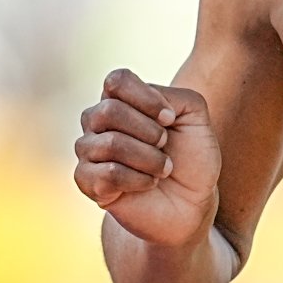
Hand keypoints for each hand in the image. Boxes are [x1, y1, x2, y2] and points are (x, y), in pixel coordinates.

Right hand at [74, 68, 220, 247]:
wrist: (190, 202)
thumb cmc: (191, 156)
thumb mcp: (196, 117)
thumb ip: (176, 96)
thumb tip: (146, 99)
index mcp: (122, 99)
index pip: (116, 80)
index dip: (146, 98)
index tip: (170, 118)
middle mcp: (98, 121)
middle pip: (108, 111)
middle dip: (149, 131)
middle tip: (165, 145)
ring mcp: (89, 151)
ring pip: (109, 144)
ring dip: (149, 158)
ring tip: (163, 169)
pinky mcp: (87, 181)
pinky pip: (107, 174)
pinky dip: (138, 179)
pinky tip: (147, 184)